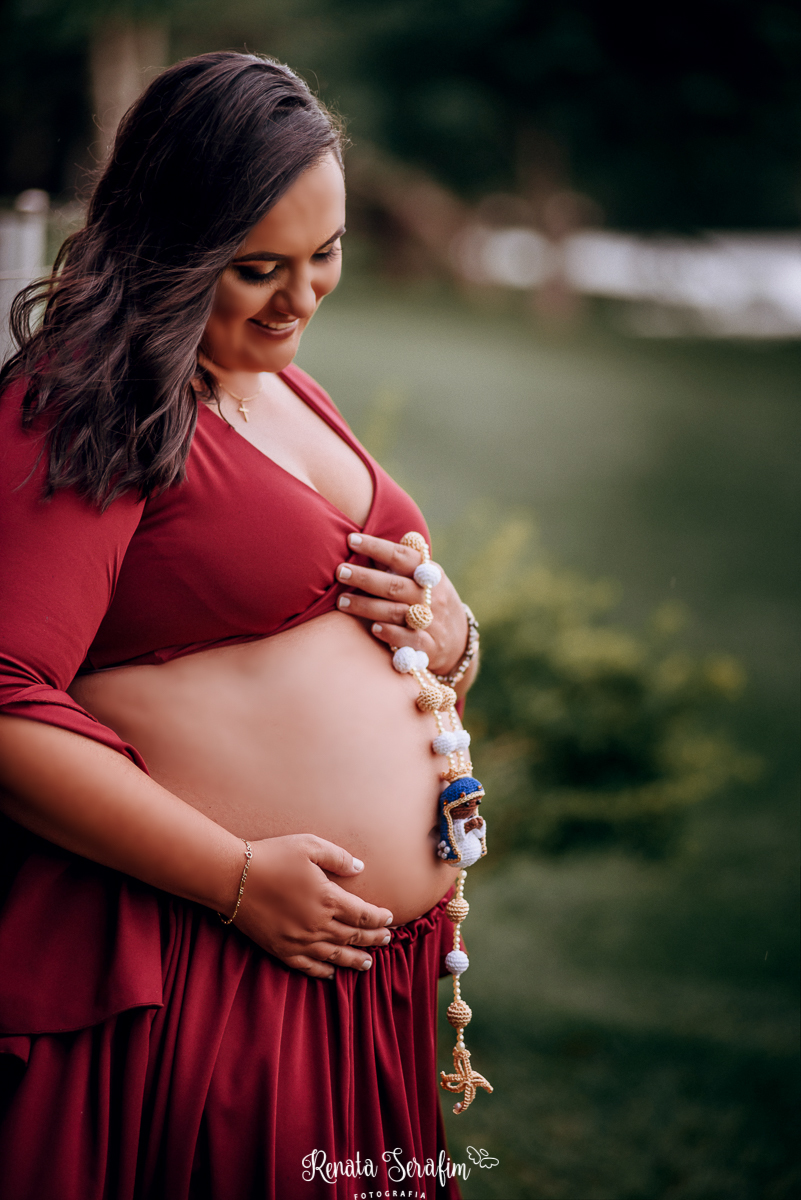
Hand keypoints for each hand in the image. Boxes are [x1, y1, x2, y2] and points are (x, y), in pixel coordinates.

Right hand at [233, 834, 393, 979]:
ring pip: (335, 955)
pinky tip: (331, 973)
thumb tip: (360, 869)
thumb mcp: (309, 845)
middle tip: (386, 941)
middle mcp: (317, 924)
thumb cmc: (273, 856)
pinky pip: (308, 966)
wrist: (234, 878)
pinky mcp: (281, 949)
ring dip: (354, 960)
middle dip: (373, 939)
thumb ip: (338, 857)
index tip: (389, 918)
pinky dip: (323, 971)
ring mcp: (299, 941)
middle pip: (353, 937)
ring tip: (367, 963)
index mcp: (328, 898)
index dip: (379, 918)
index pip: (363, 914)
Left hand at [335, 532, 468, 675]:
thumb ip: (399, 565)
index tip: (351, 539)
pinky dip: (391, 633)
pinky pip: (409, 640)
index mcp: (430, 574)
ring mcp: (432, 622)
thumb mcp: (425, 580)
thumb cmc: (432, 601)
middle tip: (340, 571)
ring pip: (396, 612)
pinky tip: (373, 628)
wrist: (460, 641)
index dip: (377, 547)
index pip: (402, 556)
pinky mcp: (430, 646)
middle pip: (395, 585)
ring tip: (341, 602)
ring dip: (367, 607)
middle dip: (365, 578)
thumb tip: (366, 541)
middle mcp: (432, 596)